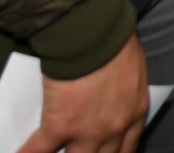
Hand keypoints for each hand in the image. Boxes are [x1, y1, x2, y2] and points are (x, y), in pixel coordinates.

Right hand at [17, 31, 148, 152]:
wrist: (94, 32)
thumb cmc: (114, 41)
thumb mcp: (132, 71)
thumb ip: (124, 92)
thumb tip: (113, 96)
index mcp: (134, 112)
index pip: (127, 148)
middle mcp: (114, 129)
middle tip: (80, 152)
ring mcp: (87, 131)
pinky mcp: (60, 125)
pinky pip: (39, 149)